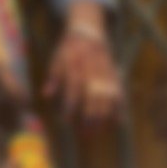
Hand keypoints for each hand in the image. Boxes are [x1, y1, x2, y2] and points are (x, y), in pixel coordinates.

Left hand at [45, 2, 121, 123]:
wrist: (89, 33)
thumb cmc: (69, 49)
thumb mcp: (56, 59)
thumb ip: (53, 78)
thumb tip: (46, 96)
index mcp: (76, 67)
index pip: (73, 91)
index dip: (69, 108)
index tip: (65, 122)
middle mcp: (92, 72)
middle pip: (93, 98)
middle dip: (90, 118)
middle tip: (85, 134)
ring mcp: (105, 75)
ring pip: (108, 98)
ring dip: (104, 117)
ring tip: (99, 132)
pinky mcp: (115, 77)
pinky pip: (120, 94)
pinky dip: (121, 108)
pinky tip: (119, 123)